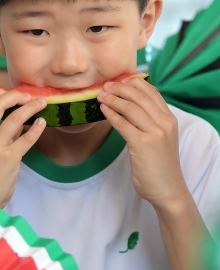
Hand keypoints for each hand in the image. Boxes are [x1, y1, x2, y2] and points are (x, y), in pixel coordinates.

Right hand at [0, 88, 46, 209]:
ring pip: (15, 117)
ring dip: (32, 107)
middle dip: (17, 95)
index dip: (2, 92)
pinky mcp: (9, 159)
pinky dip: (37, 127)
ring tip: (42, 104)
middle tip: (31, 97)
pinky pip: (27, 138)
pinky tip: (42, 123)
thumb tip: (18, 118)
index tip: (16, 94)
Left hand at [97, 77, 187, 207]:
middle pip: (139, 96)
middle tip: (106, 86)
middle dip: (120, 88)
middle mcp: (164, 123)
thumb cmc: (160, 164)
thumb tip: (130, 104)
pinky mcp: (141, 144)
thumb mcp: (162, 137)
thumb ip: (151, 121)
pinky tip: (103, 110)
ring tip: (100, 96)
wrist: (168, 189)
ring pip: (130, 107)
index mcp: (170, 119)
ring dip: (112, 99)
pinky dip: (111, 114)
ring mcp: (154, 133)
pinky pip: (122, 123)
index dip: (134, 83)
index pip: (152, 92)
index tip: (120, 80)